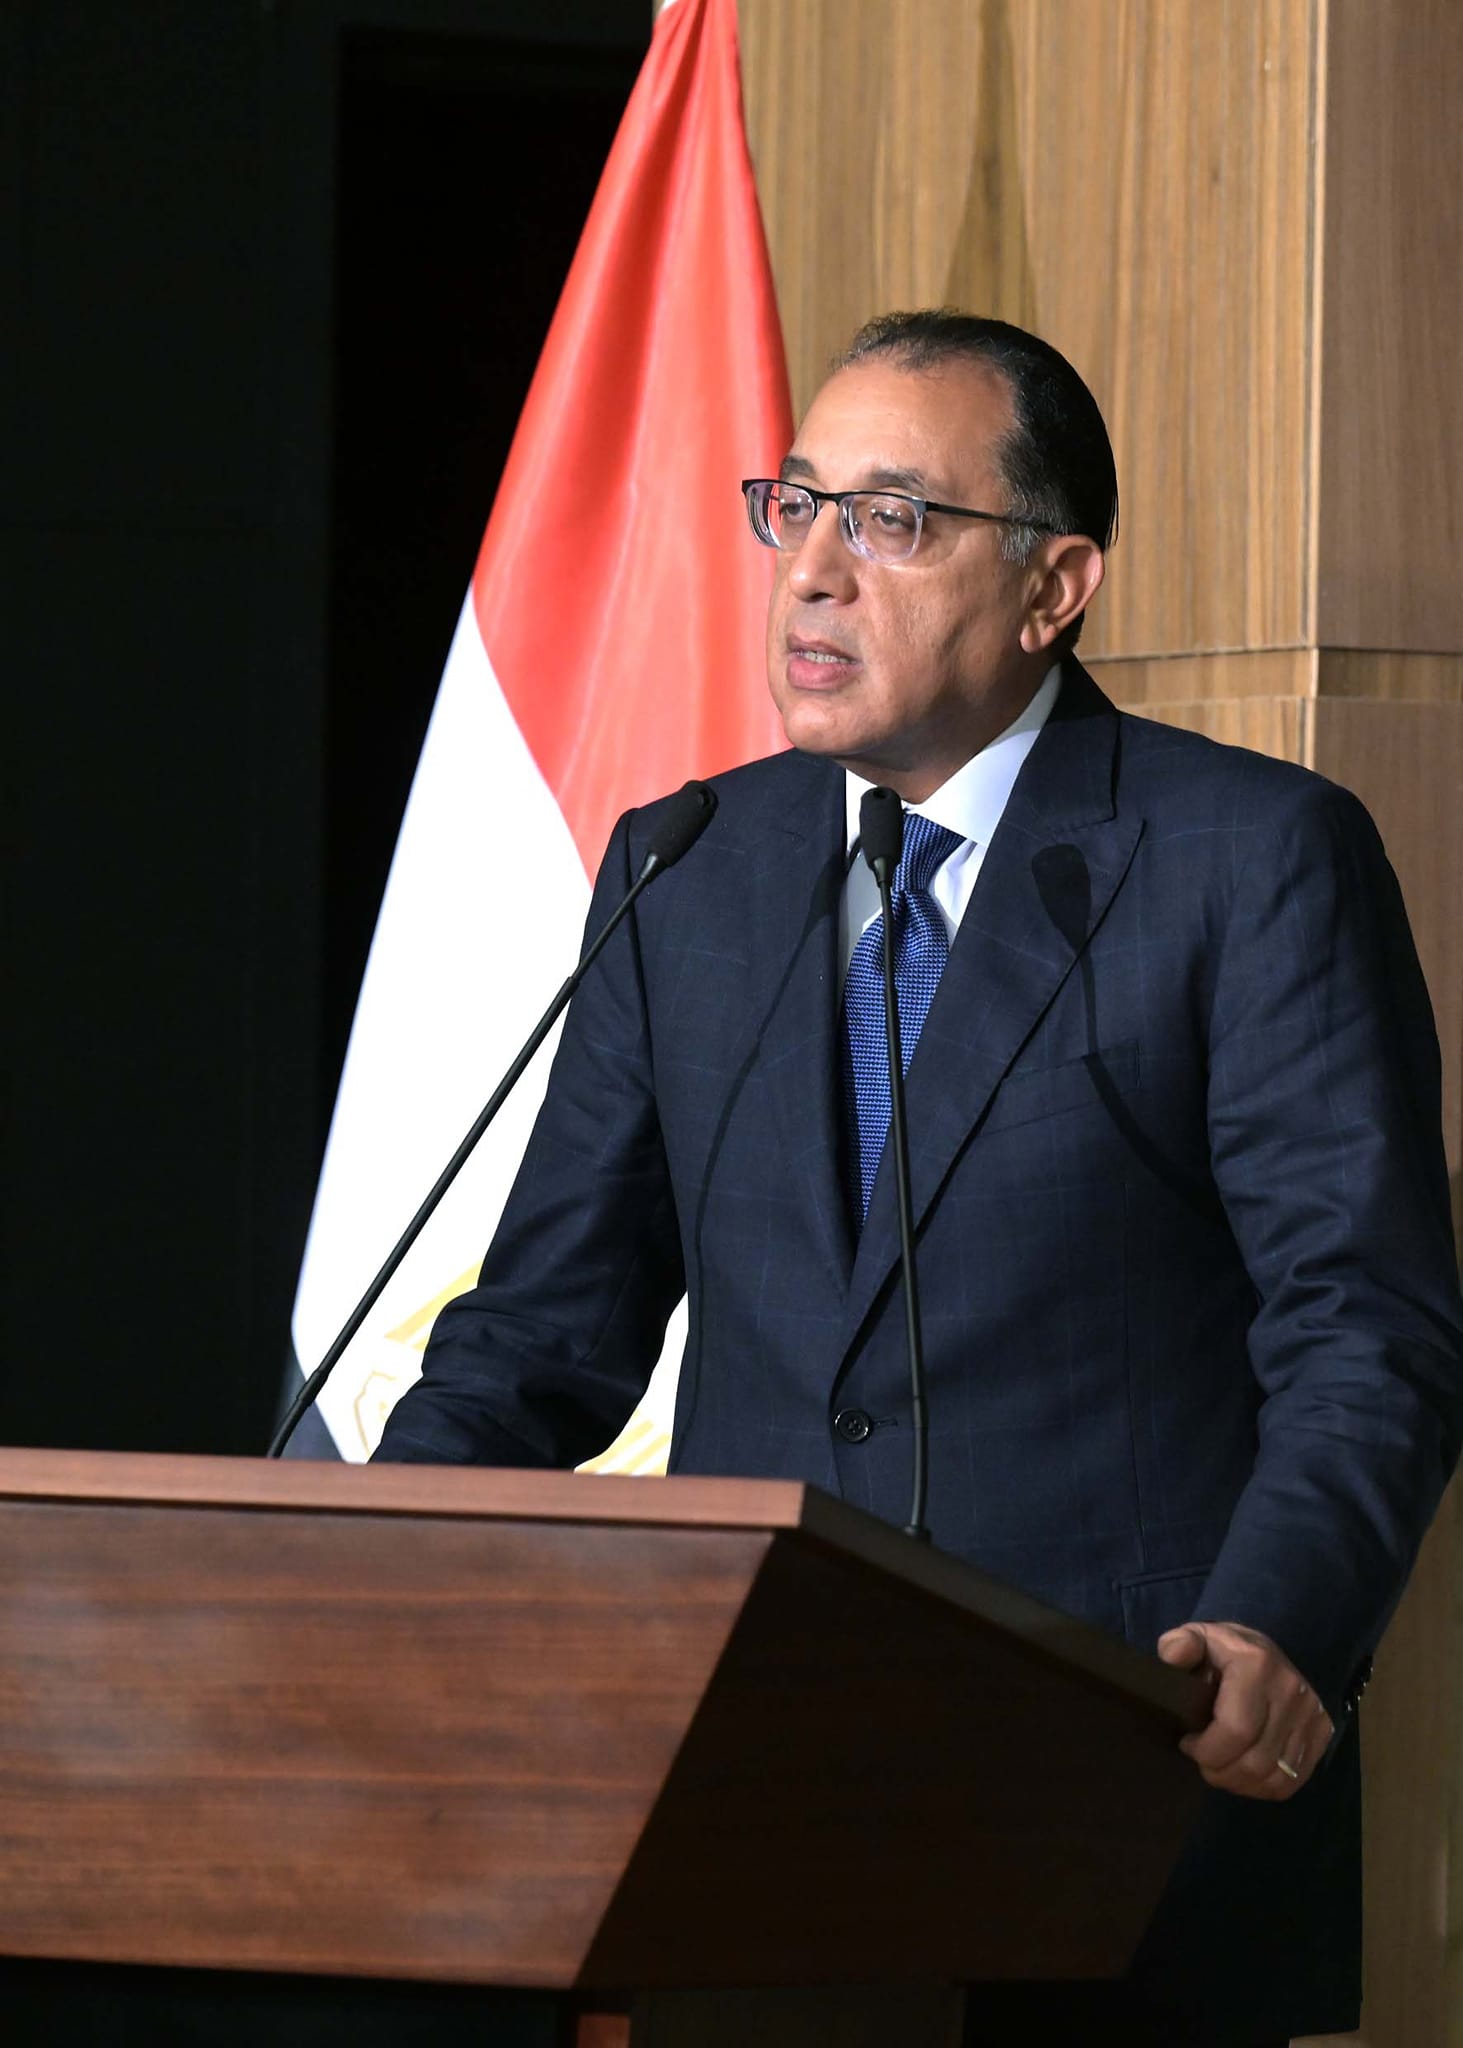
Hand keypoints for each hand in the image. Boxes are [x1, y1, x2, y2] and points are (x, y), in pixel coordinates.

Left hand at [1157, 1621, 1333, 1799]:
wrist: (1262, 1650)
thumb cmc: (1221, 1650)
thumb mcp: (1196, 1638)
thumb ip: (1179, 1645)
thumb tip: (1174, 1656)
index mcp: (1257, 1664)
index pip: (1236, 1729)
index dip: (1207, 1750)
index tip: (1187, 1743)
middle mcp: (1291, 1690)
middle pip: (1255, 1760)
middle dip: (1220, 1772)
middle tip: (1202, 1762)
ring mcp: (1312, 1714)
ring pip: (1274, 1776)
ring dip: (1240, 1783)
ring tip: (1220, 1768)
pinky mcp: (1322, 1732)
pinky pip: (1291, 1781)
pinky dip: (1263, 1787)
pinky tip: (1244, 1773)